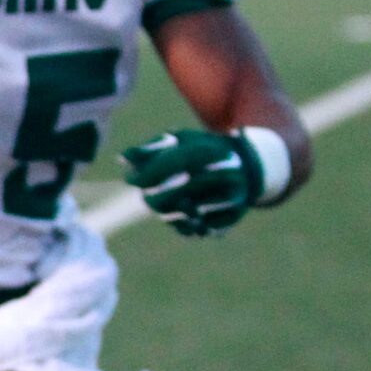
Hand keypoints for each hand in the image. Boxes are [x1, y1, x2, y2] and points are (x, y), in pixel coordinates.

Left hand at [121, 128, 270, 238]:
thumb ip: (151, 150)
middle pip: (176, 192)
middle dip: (154, 197)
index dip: (146, 174)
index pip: (170, 163)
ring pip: (187, 214)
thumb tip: (122, 159)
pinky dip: (185, 225)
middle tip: (147, 197)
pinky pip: (200, 228)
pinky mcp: (233, 216)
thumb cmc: (202, 152)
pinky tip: (180, 217)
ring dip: (168, 213)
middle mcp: (223, 173)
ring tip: (164, 207)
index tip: (131, 179)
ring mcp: (230, 196)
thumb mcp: (180, 142)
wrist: (248, 165)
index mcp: (209, 150)